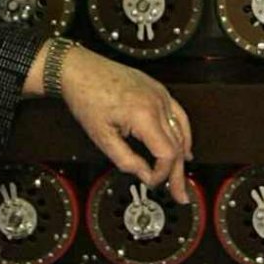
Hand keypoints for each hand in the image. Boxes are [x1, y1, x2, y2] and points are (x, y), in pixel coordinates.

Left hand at [56, 46, 194, 204]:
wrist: (80, 69)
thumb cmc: (86, 98)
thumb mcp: (102, 137)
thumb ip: (126, 160)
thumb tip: (144, 175)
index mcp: (144, 115)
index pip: (166, 153)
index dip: (161, 173)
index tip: (151, 182)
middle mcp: (158, 103)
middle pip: (177, 145)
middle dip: (177, 172)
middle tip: (179, 194)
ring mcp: (161, 94)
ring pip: (181, 130)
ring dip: (182, 155)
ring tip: (181, 176)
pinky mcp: (159, 90)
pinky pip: (178, 114)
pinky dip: (183, 133)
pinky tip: (184, 146)